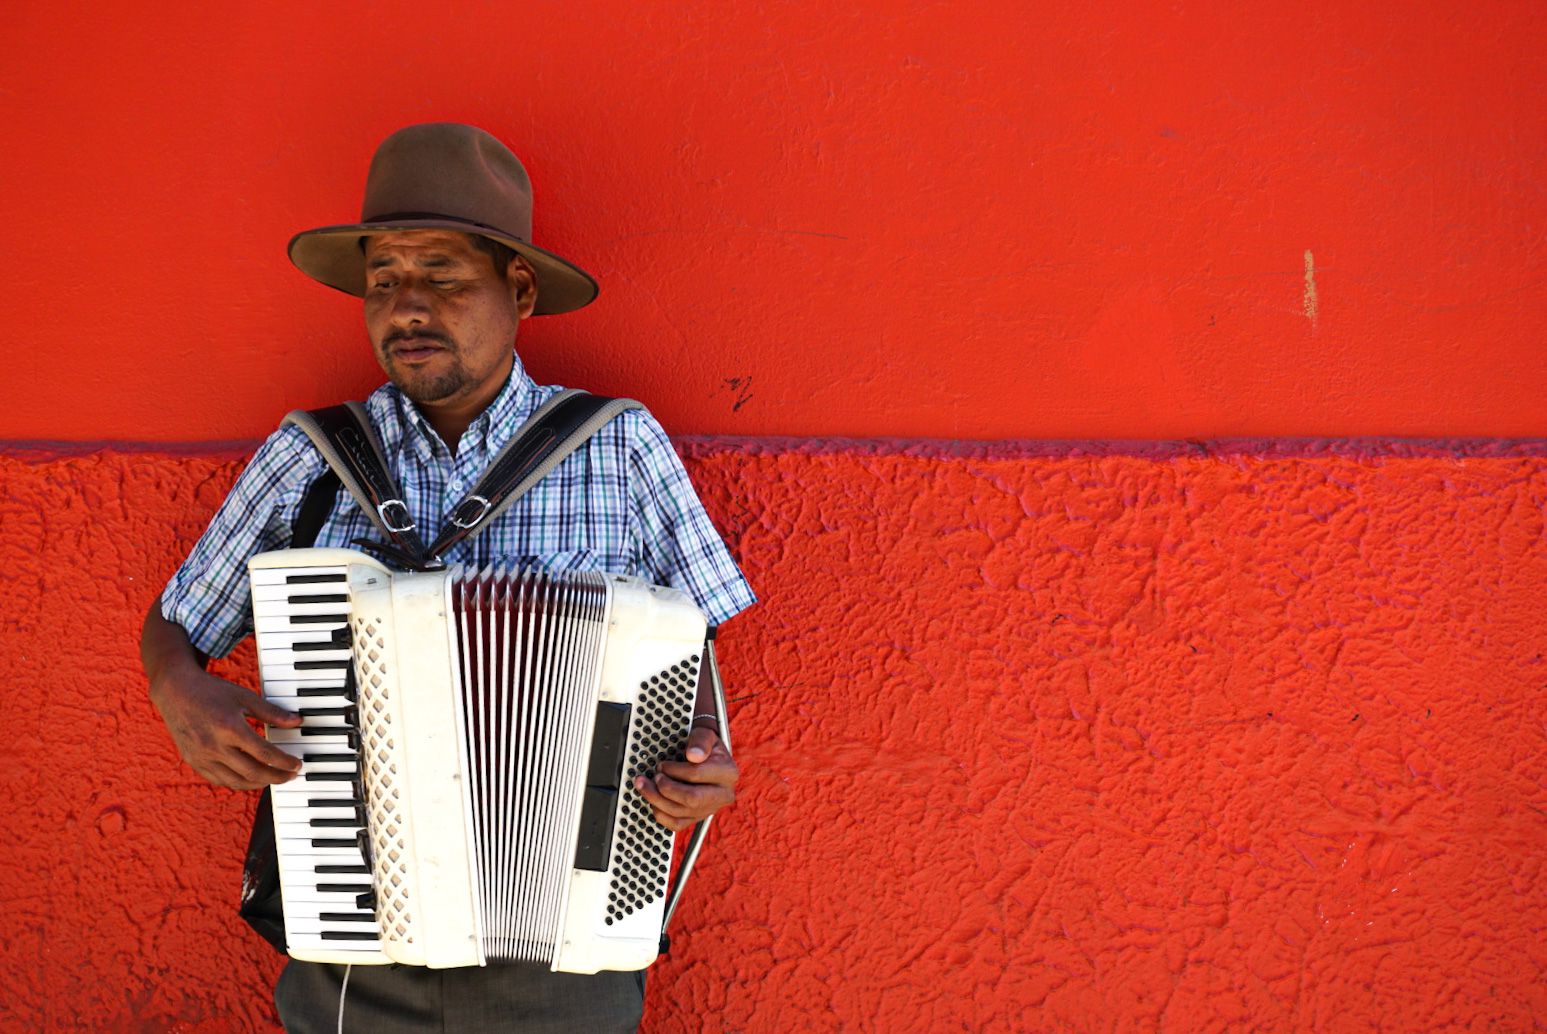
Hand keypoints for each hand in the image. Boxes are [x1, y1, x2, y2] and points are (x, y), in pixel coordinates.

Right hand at [149, 664, 303, 789]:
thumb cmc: (212, 691)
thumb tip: (297, 721)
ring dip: (259, 783)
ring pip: (236, 781)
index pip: (264, 754)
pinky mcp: (193, 761)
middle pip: (252, 772)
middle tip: (290, 776)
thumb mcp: (245, 697)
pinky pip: (220, 780)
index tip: (297, 765)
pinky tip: (251, 778)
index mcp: (230, 728)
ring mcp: (202, 757)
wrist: (176, 691)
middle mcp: (214, 746)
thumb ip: (272, 712)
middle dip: (276, 778)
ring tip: (274, 778)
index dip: (284, 762)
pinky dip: (238, 782)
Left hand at [633, 725, 738, 831]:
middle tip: (655, 777)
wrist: (706, 758)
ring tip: (645, 786)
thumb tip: (693, 755)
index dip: (674, 770)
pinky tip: (654, 801)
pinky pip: (677, 824)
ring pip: (681, 813)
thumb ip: (700, 741)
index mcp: (727, 772)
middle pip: (691, 799)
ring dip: (656, 800)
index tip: (662, 765)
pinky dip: (660, 814)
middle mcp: (723, 794)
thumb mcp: (704, 735)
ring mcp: (710, 809)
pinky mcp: (698, 818)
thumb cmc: (703, 746)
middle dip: (665, 788)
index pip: (697, 775)